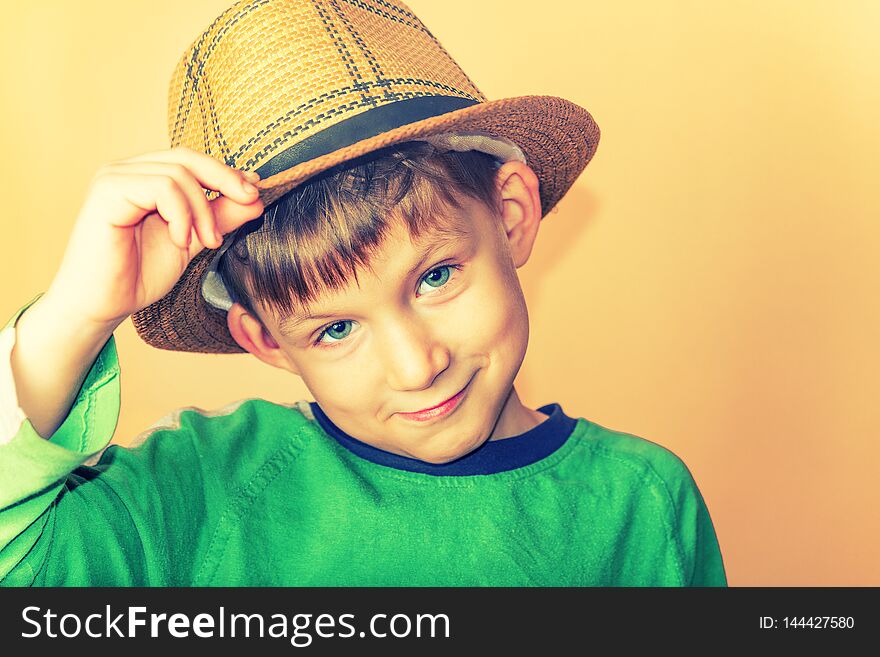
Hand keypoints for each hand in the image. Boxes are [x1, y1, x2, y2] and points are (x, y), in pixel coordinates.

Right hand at [43, 146, 264, 329]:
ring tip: (205, 243)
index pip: (192, 160)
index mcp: (145, 177)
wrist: (103, 304)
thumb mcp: (192, 240)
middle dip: (226, 180)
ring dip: (202, 211)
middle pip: (187, 157)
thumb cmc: (139, 274)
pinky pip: (161, 188)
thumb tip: (255, 196)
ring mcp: (115, 177)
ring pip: (179, 174)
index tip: (254, 194)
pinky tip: (179, 241)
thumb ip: (219, 216)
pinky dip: (181, 215)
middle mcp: (127, 170)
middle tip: (250, 204)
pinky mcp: (108, 191)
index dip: (227, 173)